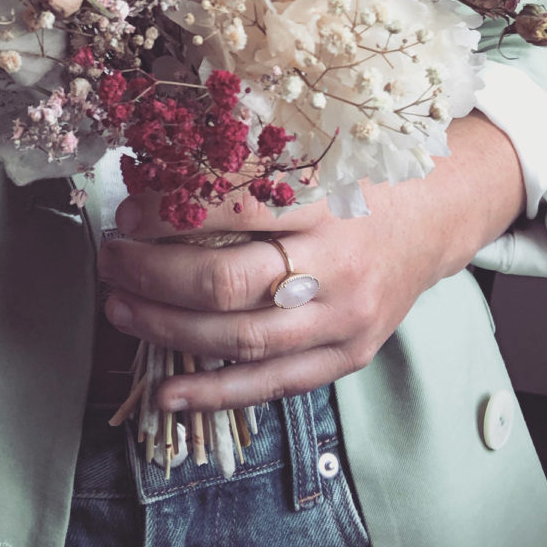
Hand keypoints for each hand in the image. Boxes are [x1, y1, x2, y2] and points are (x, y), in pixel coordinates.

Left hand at [96, 113, 524, 412]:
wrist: (435, 215)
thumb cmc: (360, 177)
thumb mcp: (314, 153)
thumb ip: (248, 166)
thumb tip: (157, 177)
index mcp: (325, 199)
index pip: (230, 209)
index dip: (168, 215)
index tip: (128, 214)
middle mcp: (337, 263)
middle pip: (226, 283)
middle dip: (152, 276)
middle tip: (111, 260)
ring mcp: (345, 317)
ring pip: (241, 339)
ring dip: (166, 329)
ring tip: (119, 310)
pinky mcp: (349, 355)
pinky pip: (273, 384)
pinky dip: (214, 393)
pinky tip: (165, 393)